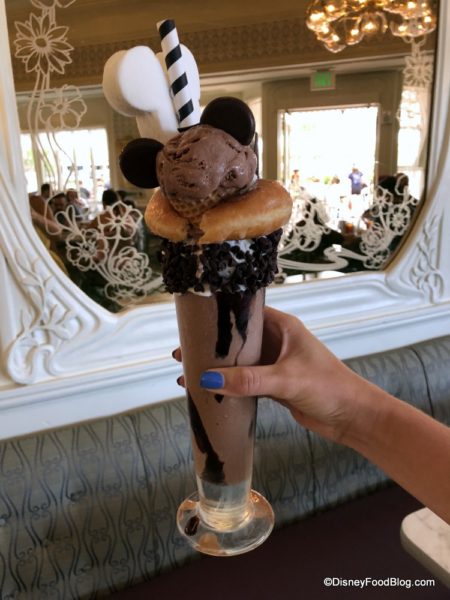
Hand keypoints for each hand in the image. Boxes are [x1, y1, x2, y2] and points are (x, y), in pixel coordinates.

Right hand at [174, 306, 366, 442]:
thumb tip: (208, 380)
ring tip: (187, 373)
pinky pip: (244, 382)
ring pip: (239, 362)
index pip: (247, 312)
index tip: (194, 323)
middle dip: (213, 346)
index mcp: (283, 326)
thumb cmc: (329, 387)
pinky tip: (209, 392)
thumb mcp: (286, 380)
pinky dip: (228, 386)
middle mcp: (277, 341)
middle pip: (238, 339)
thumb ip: (248, 380)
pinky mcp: (274, 385)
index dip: (221, 316)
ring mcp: (275, 364)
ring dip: (217, 368)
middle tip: (183, 353)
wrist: (353, 417)